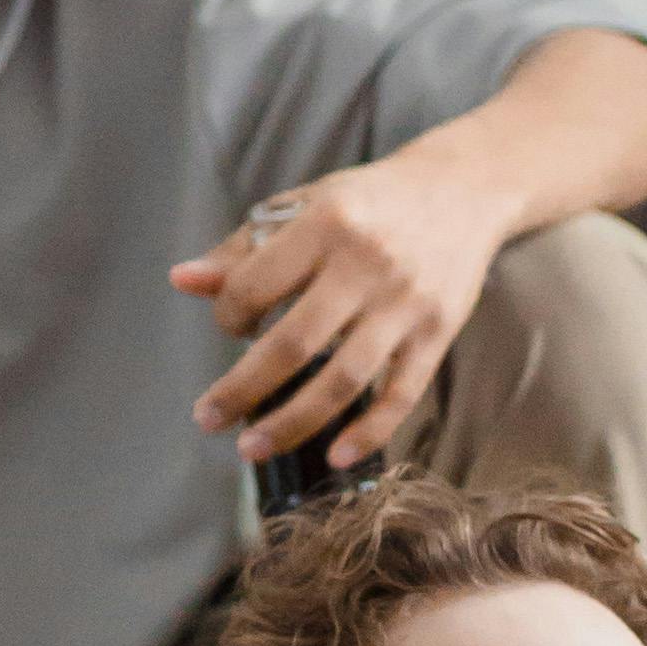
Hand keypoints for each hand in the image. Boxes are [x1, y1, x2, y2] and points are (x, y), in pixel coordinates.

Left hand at [172, 137, 509, 475]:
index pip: (255, 286)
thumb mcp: (305, 206)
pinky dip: (369, 431)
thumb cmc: (370, 201)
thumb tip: (182, 281)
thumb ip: (243, 248)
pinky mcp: (439, 331)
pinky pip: (402, 393)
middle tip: (207, 419)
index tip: (229, 326)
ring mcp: (406, 302)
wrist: (464, 188)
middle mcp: (367, 263)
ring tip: (250, 448)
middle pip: (293, 344)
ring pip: (343, 379)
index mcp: (325, 223)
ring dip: (292, 422)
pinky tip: (335, 457)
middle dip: (241, 389)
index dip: (227, 315)